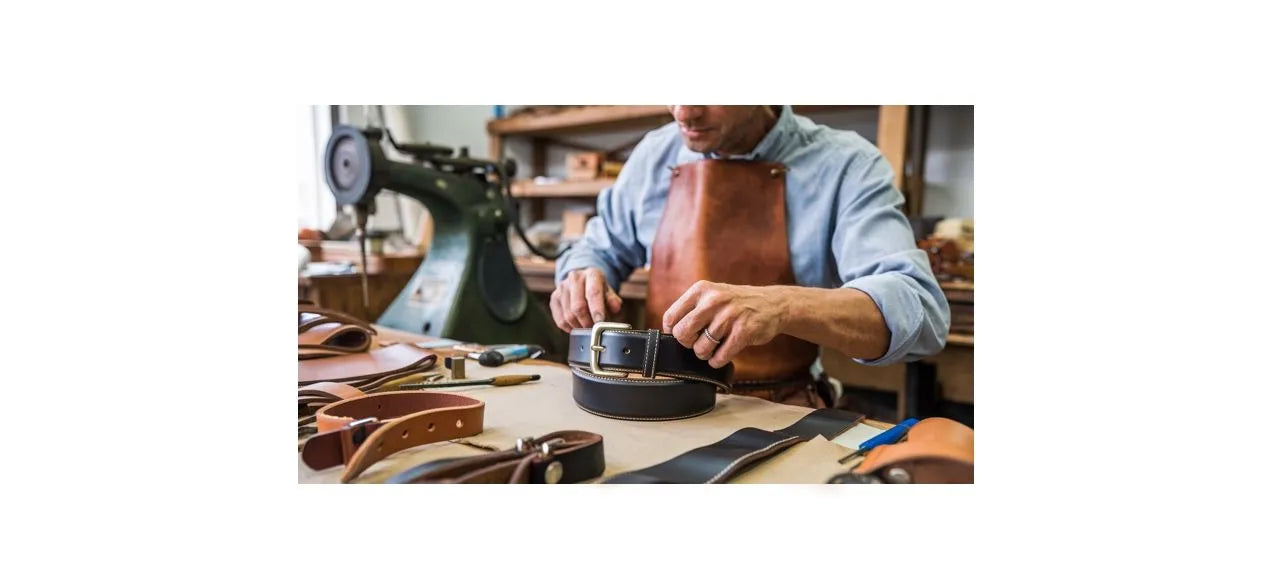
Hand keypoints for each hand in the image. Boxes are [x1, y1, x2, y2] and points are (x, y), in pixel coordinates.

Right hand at [550, 267, 622, 331]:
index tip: (600, 322)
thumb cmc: (598, 289)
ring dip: (578, 326)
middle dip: (587, 322)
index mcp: (592, 274)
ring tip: (586, 327)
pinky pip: (560, 320)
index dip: (596, 310)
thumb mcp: (609, 292)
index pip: (593, 293)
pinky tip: (576, 326)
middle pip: (578, 307)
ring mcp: (562, 287)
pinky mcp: (554, 297)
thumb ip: (613, 300)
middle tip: (593, 329)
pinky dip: (569, 328)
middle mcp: (574, 277)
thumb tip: (615, 307)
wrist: (582, 281)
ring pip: (568, 315)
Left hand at [662, 281, 788, 367]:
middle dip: (688, 345)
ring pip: (701, 348)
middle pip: (682, 334)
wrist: (773, 304)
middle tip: (698, 343)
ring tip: (714, 348)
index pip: (671, 317)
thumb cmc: (737, 304)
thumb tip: (669, 333)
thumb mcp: (712, 295)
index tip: (683, 336)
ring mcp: (730, 316)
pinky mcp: (744, 331)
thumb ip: (692, 309)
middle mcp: (714, 300)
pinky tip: (723, 354)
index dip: (672, 332)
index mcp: (701, 290)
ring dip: (705, 354)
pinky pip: (720, 356)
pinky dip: (718, 360)